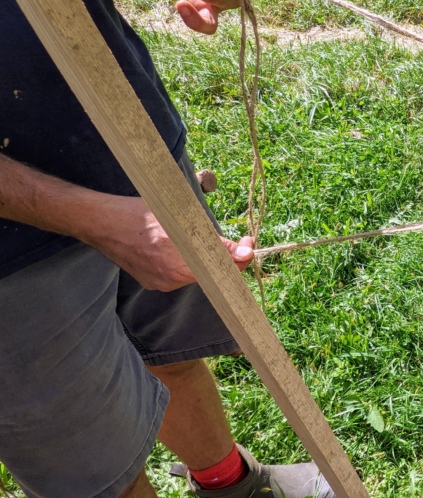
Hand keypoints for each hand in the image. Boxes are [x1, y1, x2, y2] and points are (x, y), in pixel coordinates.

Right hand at [84, 195, 254, 291]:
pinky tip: (177, 244)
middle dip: (223, 255)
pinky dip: (185, 260)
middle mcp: (170, 281)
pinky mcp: (151, 282)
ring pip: (195, 271)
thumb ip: (217, 242)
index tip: (248, 243)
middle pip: (211, 272)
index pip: (223, 270)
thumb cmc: (140, 213)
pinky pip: (178, 273)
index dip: (240, 257)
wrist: (100, 222)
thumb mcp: (184, 218)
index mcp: (180, 266)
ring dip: (203, 256)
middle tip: (233, 238)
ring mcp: (160, 284)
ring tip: (195, 235)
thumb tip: (244, 253)